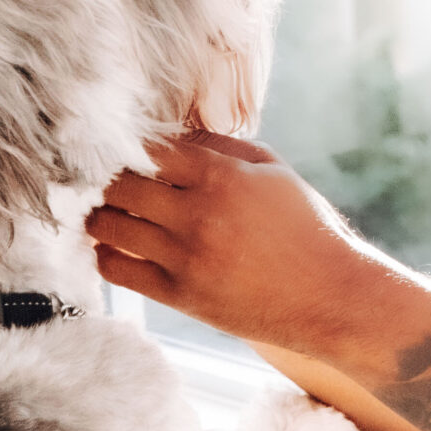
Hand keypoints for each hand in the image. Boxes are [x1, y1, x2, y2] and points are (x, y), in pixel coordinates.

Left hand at [87, 130, 371, 353]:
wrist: (330, 295)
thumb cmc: (306, 228)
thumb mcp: (274, 172)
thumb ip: (223, 147)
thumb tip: (171, 135)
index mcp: (222, 176)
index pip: (146, 148)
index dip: (126, 145)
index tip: (119, 148)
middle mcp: (198, 214)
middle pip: (117, 184)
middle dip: (106, 178)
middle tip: (104, 179)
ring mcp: (186, 257)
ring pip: (108, 226)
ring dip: (101, 215)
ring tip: (108, 211)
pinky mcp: (179, 295)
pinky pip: (117, 269)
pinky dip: (107, 253)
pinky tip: (117, 245)